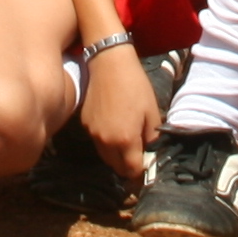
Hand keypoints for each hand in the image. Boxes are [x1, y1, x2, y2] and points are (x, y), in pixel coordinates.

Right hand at [81, 40, 162, 180]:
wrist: (108, 64)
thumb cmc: (135, 85)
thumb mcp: (152, 111)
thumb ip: (152, 137)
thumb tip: (150, 150)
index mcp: (126, 140)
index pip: (133, 170)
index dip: (141, 172)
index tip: (147, 166)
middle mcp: (107, 142)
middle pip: (117, 167)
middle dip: (128, 167)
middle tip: (138, 156)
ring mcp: (93, 134)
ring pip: (106, 156)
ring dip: (116, 156)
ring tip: (127, 143)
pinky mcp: (85, 124)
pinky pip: (97, 142)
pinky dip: (106, 142)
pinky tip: (114, 127)